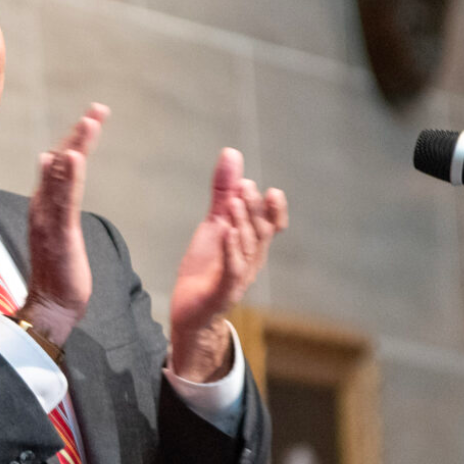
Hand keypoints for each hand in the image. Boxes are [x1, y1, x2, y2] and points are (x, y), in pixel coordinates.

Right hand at [19, 104, 107, 343]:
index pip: (61, 164)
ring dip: (76, 146)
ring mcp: (48, 220)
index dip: (77, 139)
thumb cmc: (58, 271)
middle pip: (60, 162)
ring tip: (90, 122)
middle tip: (98, 110)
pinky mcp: (57, 234)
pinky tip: (74, 157)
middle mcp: (43, 207)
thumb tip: (53, 164)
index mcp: (45, 205)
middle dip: (79, 134)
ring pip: (61, 176)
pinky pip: (63, 202)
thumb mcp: (60, 228)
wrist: (49, 307)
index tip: (95, 116)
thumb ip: (57, 198)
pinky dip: (67, 178)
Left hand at [168, 148, 288, 380]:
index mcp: (252, 245)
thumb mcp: (214, 223)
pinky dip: (231, 250)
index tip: (271, 191)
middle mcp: (251, 261)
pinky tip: (225, 232)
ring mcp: (238, 278)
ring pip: (247, 249)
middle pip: (260, 233)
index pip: (271, 226)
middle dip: (254, 209)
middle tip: (244, 186)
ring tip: (233, 202)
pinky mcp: (222, 291)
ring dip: (242, 224)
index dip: (275, 211)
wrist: (189, 311)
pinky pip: (231, 270)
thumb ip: (224, 192)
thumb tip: (232, 153)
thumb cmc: (206, 267)